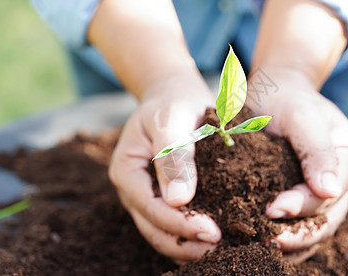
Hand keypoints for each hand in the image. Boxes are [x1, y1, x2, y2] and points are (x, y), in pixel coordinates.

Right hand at [109, 73, 220, 263]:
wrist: (174, 97)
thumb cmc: (173, 103)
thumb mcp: (171, 120)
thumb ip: (173, 157)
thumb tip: (178, 201)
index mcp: (126, 169)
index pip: (150, 207)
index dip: (179, 223)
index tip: (212, 231)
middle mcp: (132, 188)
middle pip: (153, 228)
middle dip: (185, 243)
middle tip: (220, 248)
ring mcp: (146, 195)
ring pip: (162, 233)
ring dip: (189, 246)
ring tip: (221, 251)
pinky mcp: (162, 197)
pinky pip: (173, 224)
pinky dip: (191, 235)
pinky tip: (214, 239)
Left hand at [247, 71, 347, 263]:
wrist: (278, 91)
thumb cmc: (288, 98)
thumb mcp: (302, 115)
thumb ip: (317, 149)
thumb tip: (330, 191)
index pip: (328, 195)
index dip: (300, 207)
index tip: (270, 210)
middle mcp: (342, 178)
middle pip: (325, 219)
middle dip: (296, 234)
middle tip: (265, 240)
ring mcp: (325, 188)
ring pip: (315, 226)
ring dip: (292, 241)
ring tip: (263, 247)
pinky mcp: (306, 192)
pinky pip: (301, 220)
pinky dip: (286, 232)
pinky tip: (264, 240)